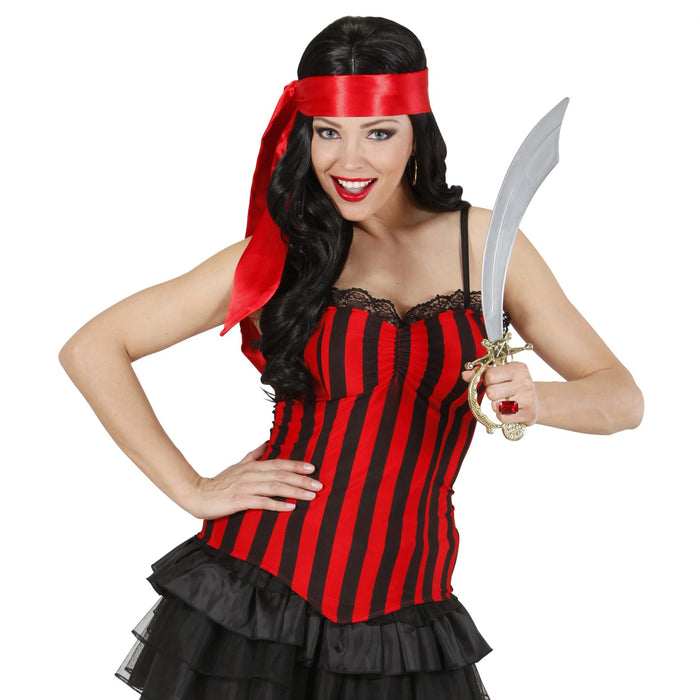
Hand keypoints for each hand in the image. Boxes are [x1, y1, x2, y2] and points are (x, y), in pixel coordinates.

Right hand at [185, 442, 322, 518]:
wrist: (198, 494)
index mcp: (253, 466)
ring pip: (275, 487)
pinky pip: (262, 502)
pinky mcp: (240, 500)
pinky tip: (291, 507)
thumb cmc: (219, 482)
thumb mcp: (238, 465)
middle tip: (319, 484)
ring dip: (295, 491)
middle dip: (302, 479)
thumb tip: (265, 443)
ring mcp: (246, 487)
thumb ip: (253, 455)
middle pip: (281, 474)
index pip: (279, 463)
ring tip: (311, 496)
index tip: (312, 468)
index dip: (296, 465)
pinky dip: (278, 504)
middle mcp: (252, 474)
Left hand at [461, 361, 538, 425]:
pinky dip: (502, 416)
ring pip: (496, 406)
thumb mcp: (501, 374)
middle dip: (491, 394)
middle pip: (491, 392)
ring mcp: (528, 399)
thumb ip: (481, 373)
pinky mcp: (528, 414)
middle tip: (500, 392)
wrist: (535, 402)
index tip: (495, 381)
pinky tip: (509, 410)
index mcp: (518, 368)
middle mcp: (525, 382)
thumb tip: (465, 374)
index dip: (488, 380)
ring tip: (506, 401)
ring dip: (496, 405)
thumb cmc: (513, 385)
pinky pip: (502, 417)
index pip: (490, 375)